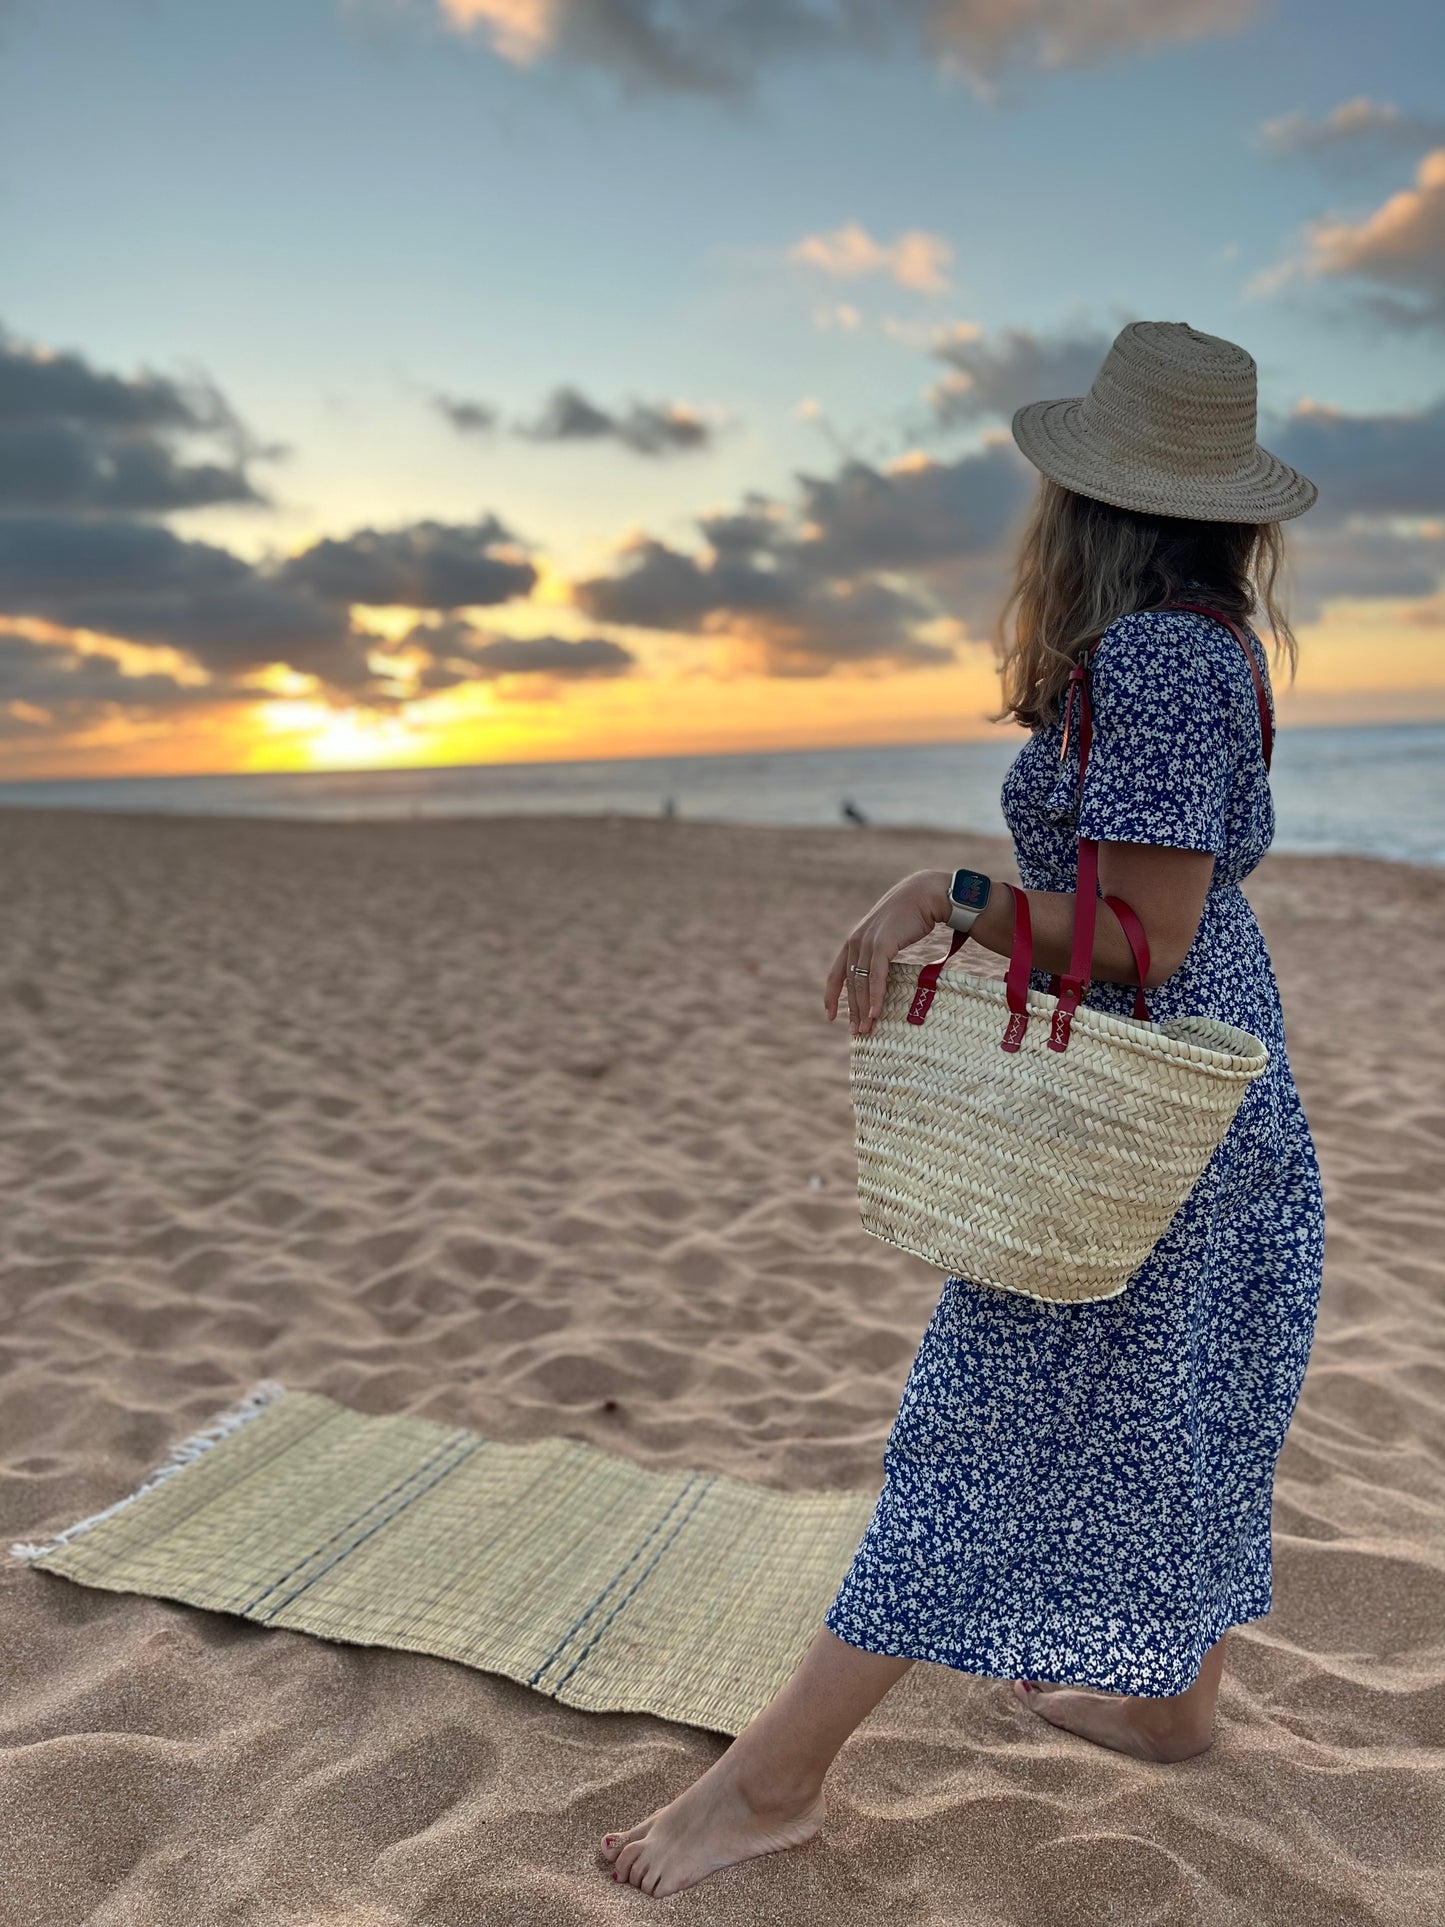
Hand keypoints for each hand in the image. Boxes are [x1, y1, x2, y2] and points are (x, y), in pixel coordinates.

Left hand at [824, 869, 953, 1036]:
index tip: (829, 1016)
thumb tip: (884, 969)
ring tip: (866, 1030)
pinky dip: (875, 996)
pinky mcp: (882, 945)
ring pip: (861, 983)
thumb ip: (881, 950)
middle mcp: (856, 942)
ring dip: (863, 1009)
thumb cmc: (911, 915)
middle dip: (852, 1010)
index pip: (836, 973)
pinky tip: (875, 1013)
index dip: (831, 995)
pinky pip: (876, 977)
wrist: (925, 894)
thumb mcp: (889, 934)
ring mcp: (867, 943)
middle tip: (856, 1032)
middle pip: (850, 983)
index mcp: (854, 940)